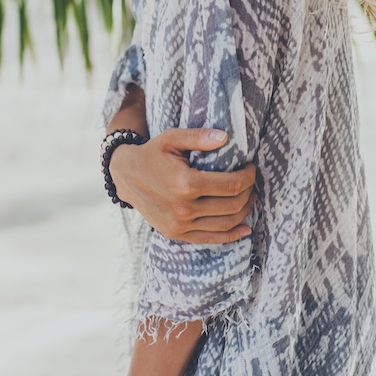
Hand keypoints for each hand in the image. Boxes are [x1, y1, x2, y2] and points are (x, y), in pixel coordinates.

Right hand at [109, 128, 256, 243]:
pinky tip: (245, 228)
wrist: (125, 176)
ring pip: (225, 223)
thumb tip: (225, 138)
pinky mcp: (176, 234)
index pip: (231, 185)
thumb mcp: (172, 138)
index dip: (248, 176)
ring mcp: (179, 225)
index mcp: (185, 183)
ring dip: (244, 211)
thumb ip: (198, 137)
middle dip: (248, 192)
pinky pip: (211, 238)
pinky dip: (231, 235)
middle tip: (250, 181)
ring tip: (249, 198)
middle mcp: (183, 208)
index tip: (250, 167)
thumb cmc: (152, 153)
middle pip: (232, 205)